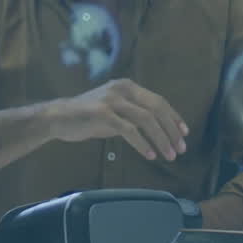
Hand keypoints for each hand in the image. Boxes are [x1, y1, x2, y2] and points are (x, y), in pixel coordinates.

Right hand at [47, 79, 188, 160]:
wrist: (58, 117)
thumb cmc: (88, 116)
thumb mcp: (116, 110)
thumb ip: (135, 114)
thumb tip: (160, 128)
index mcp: (128, 86)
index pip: (159, 101)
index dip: (174, 117)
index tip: (184, 133)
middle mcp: (123, 89)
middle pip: (156, 109)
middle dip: (171, 130)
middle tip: (181, 149)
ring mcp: (112, 101)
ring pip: (146, 120)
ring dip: (161, 139)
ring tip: (169, 155)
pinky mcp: (102, 114)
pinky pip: (128, 130)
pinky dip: (142, 143)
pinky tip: (150, 155)